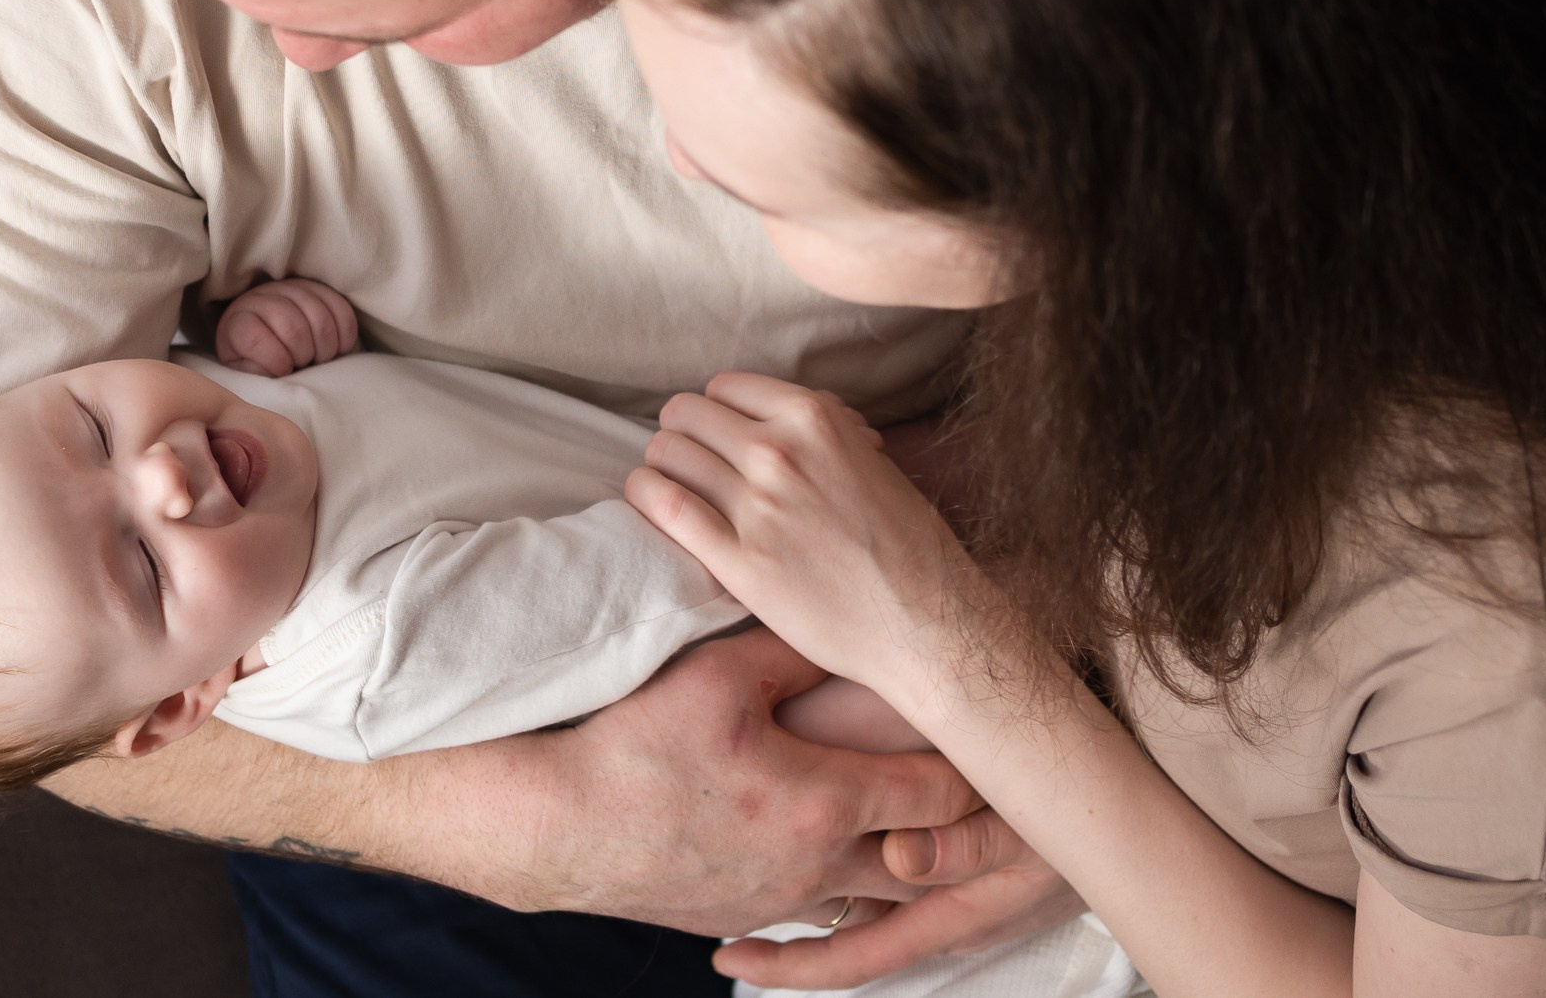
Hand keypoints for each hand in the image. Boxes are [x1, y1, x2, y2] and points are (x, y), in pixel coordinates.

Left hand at [215, 276, 358, 375]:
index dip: (275, 360)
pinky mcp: (318, 287)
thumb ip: (253, 373)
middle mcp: (262, 298)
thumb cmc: (254, 357)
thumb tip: (276, 369)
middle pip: (293, 327)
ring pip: (320, 316)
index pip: (254, 338)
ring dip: (326, 347)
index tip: (284, 371)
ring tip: (319, 359)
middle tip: (304, 366)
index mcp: (238, 322)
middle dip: (304, 355)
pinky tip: (337, 348)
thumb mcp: (244, 370)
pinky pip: (341, 308)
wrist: (266, 332)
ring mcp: (291, 288)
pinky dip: (344, 334)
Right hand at [527, 627, 980, 933]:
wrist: (554, 825)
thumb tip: (842, 627)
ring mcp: (778, 902)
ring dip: (904, 867)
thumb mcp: (719, 673)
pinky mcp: (738, 918)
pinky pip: (817, 914)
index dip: (977, 768)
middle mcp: (816, 867)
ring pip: (877, 901)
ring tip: (921, 828)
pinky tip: (833, 854)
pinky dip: (841, 888)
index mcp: (825, 803)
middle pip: (926, 862)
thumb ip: (796, 649)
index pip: (941, 795)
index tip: (990, 741)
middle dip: (963, 834)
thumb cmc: (635, 743)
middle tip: (988, 798)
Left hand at [627, 372, 968, 697]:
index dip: (717, 411)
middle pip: (687, 414)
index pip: (725, 387)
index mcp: (814, 419)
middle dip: (683, 432)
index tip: (718, 434)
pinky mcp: (740, 562)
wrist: (927, 622)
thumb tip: (784, 413)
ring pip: (668, 453)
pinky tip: (650, 500)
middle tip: (689, 459)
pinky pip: (666, 506)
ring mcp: (757, 506)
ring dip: (661, 464)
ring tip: (670, 483)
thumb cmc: (907, 545)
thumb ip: (823, 430)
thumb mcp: (871, 461)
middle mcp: (780, 452)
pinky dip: (646, 495)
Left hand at [717, 814, 1089, 987]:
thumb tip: (898, 859)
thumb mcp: (1027, 818)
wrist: (1123, 775)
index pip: (860, 956)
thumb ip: (967, 842)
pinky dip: (845, 871)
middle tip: (716, 938)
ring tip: (740, 900)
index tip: (726, 958)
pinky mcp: (956, 856)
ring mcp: (952, 885)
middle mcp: (948, 909)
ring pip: (866, 908)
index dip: (792, 967)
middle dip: (787, 940)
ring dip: (810, 905)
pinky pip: (890, 877)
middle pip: (852, 938)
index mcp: (956, 912)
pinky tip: (809, 846)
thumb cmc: (1076, 791)